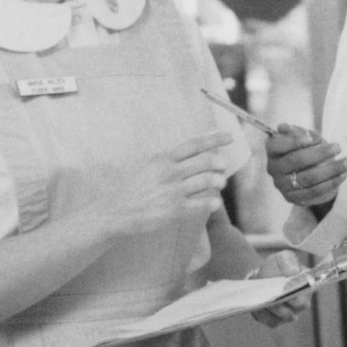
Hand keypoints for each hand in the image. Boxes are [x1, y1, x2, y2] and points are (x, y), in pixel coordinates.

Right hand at [102, 130, 233, 237]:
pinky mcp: (175, 210)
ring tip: (219, 183)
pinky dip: (213, 202)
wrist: (115, 211)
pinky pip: (203, 204)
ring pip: (209, 181)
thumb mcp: (147, 165)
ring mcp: (174, 191)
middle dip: (220, 164)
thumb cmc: (132, 187)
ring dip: (219, 181)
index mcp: (163, 158)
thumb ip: (167, 159)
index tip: (230, 136)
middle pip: (207, 162)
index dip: (215, 138)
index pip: (195, 144)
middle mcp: (170, 172)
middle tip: (222, 167)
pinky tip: (214, 203)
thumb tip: (189, 153)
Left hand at [248, 250, 308, 327]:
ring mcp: (290, 314)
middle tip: (277, 297)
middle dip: (290, 301)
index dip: (302, 291)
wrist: (261, 277)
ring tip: (266, 302)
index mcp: (308, 285)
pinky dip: (265, 316)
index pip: (309, 291)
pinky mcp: (277, 321)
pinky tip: (259, 308)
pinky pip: (272, 322)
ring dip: (276, 309)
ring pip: (286, 316)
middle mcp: (303, 302)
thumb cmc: (275, 267)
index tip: (291, 290)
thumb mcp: (281, 258)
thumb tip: (293, 271)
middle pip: (300, 306)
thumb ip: (288, 260)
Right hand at [265, 124, 346, 209]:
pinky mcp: (294, 198)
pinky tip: (343, 174)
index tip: (314, 138)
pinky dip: (331, 182)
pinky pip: (315, 191)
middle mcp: (274, 169)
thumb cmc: (307, 149)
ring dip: (331, 169)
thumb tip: (283, 127)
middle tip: (338, 147)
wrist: (311, 173)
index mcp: (273, 150)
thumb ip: (297, 132)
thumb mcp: (304, 137)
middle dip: (319, 153)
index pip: (277, 145)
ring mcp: (282, 185)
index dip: (294, 141)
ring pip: (308, 177)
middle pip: (296, 160)